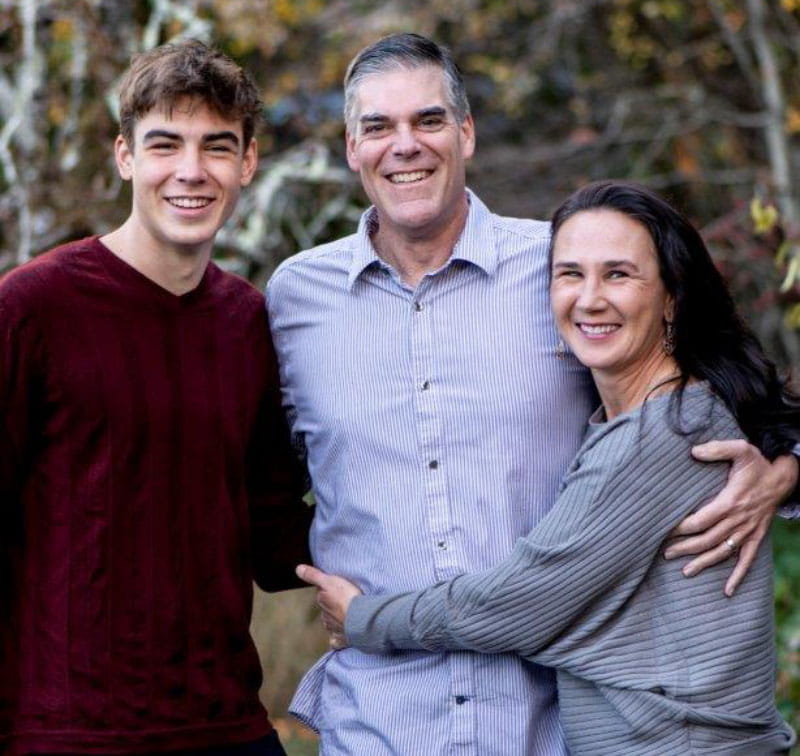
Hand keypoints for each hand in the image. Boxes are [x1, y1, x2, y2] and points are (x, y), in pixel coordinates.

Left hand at [296, 564, 362, 648]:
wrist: (360, 618)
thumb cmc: (345, 598)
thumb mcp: (329, 581)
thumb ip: (313, 575)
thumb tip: (297, 569)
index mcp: (322, 603)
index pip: (322, 597)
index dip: (328, 593)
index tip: (335, 591)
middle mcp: (325, 618)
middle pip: (326, 612)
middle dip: (331, 609)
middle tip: (342, 604)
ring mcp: (334, 630)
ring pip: (331, 625)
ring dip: (336, 622)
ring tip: (345, 617)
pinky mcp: (342, 640)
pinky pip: (336, 641)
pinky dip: (337, 640)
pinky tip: (340, 638)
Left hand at [664, 440, 797, 595]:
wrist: (784, 476)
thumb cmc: (757, 463)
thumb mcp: (739, 449)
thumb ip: (716, 449)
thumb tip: (693, 451)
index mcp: (730, 502)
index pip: (701, 521)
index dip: (682, 528)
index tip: (665, 531)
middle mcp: (739, 520)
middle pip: (708, 540)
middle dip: (686, 548)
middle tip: (665, 553)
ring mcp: (749, 530)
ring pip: (723, 552)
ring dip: (704, 563)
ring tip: (685, 571)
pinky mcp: (757, 535)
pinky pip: (747, 559)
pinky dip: (738, 576)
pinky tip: (728, 591)